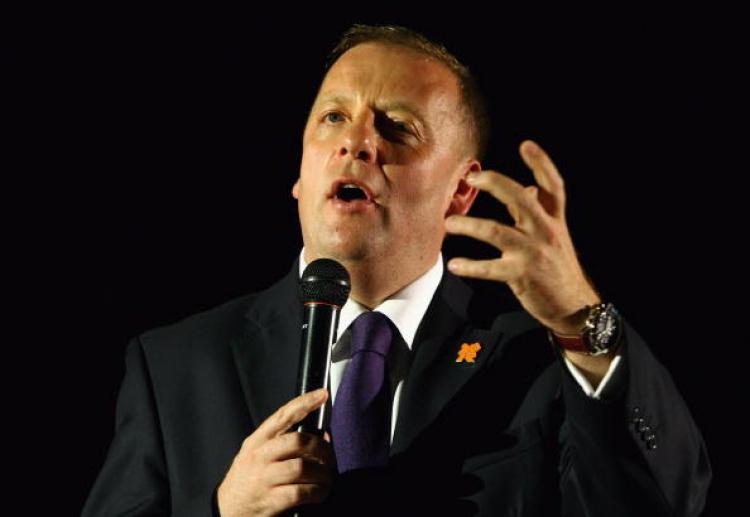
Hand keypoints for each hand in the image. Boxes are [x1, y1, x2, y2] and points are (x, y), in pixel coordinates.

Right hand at [217, 388, 334, 516]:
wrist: (227, 510)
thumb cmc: (248, 479)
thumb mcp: (257, 454)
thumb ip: (284, 443)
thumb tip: (323, 436)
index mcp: (257, 441)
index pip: (283, 415)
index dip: (305, 402)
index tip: (323, 394)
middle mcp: (259, 457)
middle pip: (298, 441)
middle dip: (321, 448)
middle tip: (330, 457)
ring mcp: (264, 479)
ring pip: (302, 467)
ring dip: (323, 473)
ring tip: (327, 478)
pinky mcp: (271, 501)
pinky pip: (301, 492)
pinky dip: (317, 492)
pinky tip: (320, 492)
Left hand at [445, 140, 600, 334]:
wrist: (573, 305)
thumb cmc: (558, 266)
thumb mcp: (554, 235)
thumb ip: (538, 212)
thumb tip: (530, 188)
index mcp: (555, 219)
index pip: (553, 185)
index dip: (541, 163)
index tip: (526, 144)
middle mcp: (545, 231)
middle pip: (521, 198)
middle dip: (495, 183)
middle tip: (471, 179)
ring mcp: (533, 253)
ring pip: (496, 232)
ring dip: (469, 225)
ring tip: (449, 224)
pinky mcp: (521, 275)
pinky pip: (490, 268)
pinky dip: (470, 266)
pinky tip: (454, 265)